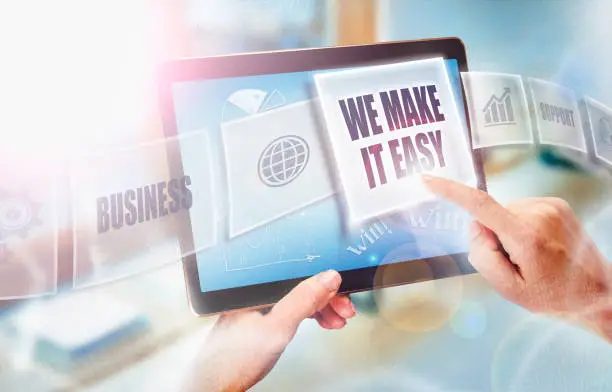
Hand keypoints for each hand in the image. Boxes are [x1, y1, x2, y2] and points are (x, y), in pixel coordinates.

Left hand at [183, 270, 354, 391]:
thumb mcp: (277, 328)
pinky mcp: (259, 320)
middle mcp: (256, 293)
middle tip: (344, 310)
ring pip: (296, 299)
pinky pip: (289, 310)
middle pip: (299, 286)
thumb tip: (327, 278)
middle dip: (326, 298)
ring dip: (320, 309)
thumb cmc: (234, 360)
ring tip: (334, 320)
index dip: (323, 283)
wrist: (215, 385)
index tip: (341, 292)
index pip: (298, 274)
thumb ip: (302, 301)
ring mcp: (258, 306)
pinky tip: (317, 323)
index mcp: (257, 287)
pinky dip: (307, 317)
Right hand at [423, 175, 611, 339]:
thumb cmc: (553, 296)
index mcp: (525, 237)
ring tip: (531, 256)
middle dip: (492, 236)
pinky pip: (522, 210)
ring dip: (508, 231)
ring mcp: (551, 206)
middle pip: (491, 216)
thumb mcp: (508, 289)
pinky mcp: (557, 204)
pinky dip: (521, 225)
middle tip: (513, 262)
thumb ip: (482, 256)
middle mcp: (539, 214)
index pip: (479, 205)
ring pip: (506, 213)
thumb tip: (475, 226)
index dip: (450, 191)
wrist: (596, 293)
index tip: (428, 180)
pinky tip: (539, 245)